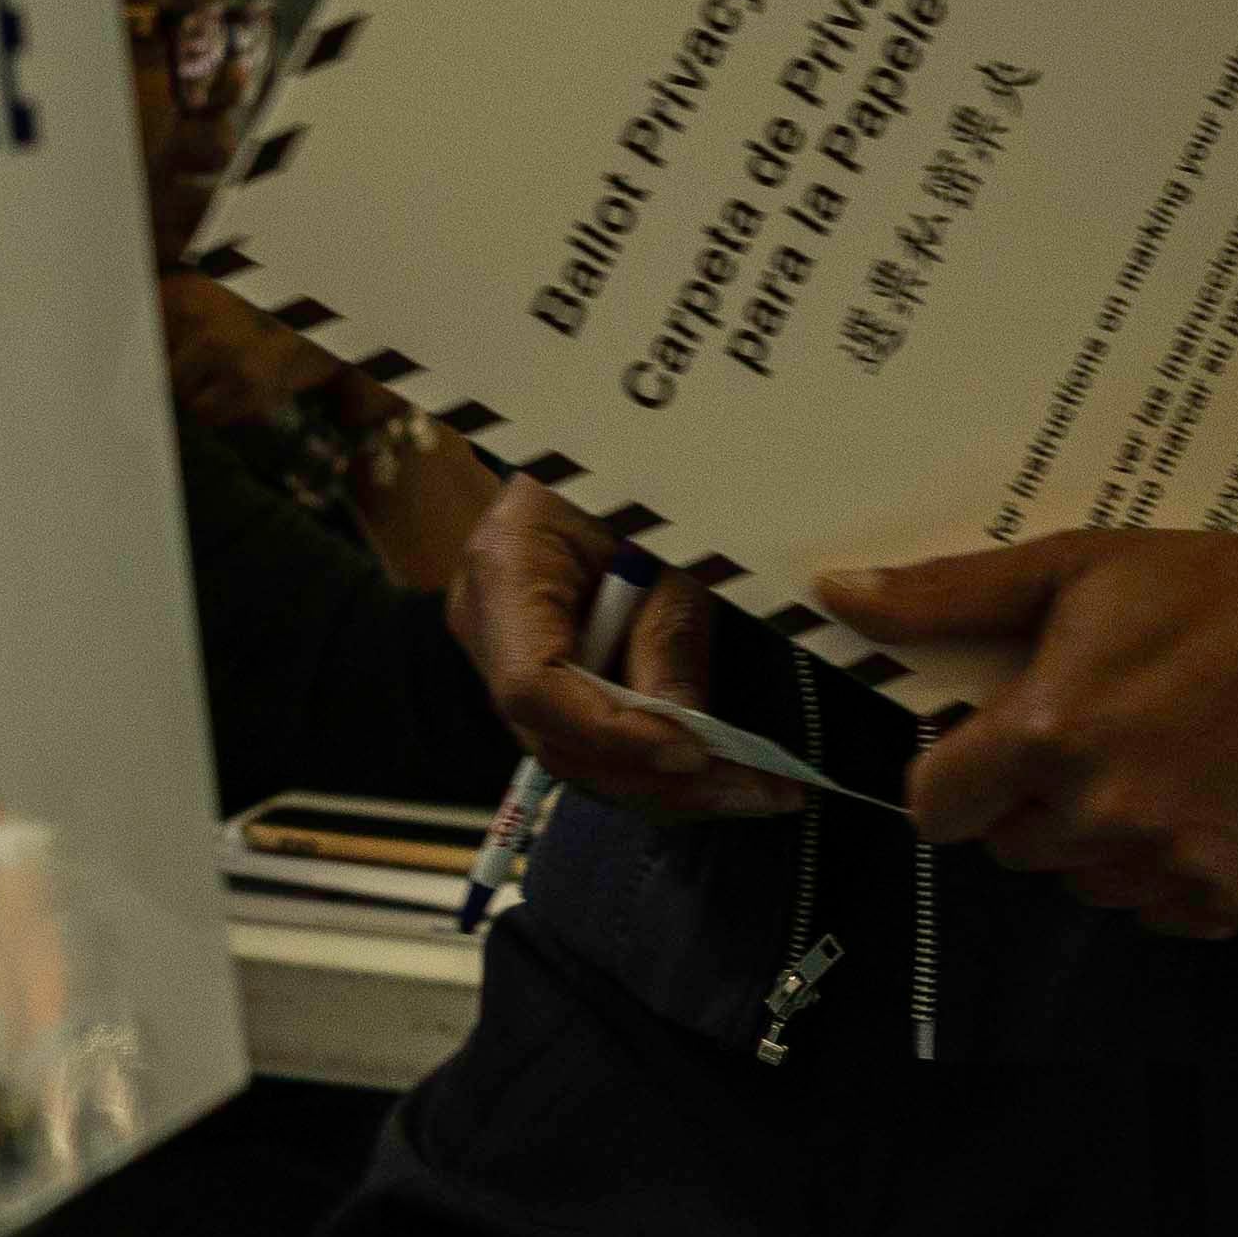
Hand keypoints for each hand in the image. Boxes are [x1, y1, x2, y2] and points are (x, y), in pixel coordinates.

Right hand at [447, 479, 801, 821]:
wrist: (602, 445)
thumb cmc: (635, 477)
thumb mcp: (666, 540)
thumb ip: (669, 633)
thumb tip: (687, 737)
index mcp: (505, 568)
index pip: (534, 687)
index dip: (611, 733)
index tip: (692, 751)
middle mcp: (486, 623)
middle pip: (555, 736)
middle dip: (654, 776)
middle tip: (750, 791)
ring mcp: (504, 650)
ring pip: (574, 749)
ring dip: (663, 780)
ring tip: (751, 790)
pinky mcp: (538, 668)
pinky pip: (588, 729)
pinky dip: (651, 755)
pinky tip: (717, 768)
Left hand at [821, 532, 1237, 941]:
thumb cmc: (1216, 593)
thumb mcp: (1078, 567)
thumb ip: (950, 595)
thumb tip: (838, 595)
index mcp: (1046, 735)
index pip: (936, 808)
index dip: (959, 774)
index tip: (997, 747)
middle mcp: (1099, 816)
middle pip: (1011, 847)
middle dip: (1037, 799)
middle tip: (1104, 732)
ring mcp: (1168, 866)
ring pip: (1082, 885)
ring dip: (1103, 839)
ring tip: (1162, 762)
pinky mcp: (1229, 899)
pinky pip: (1157, 912)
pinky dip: (1170, 872)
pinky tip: (1205, 803)